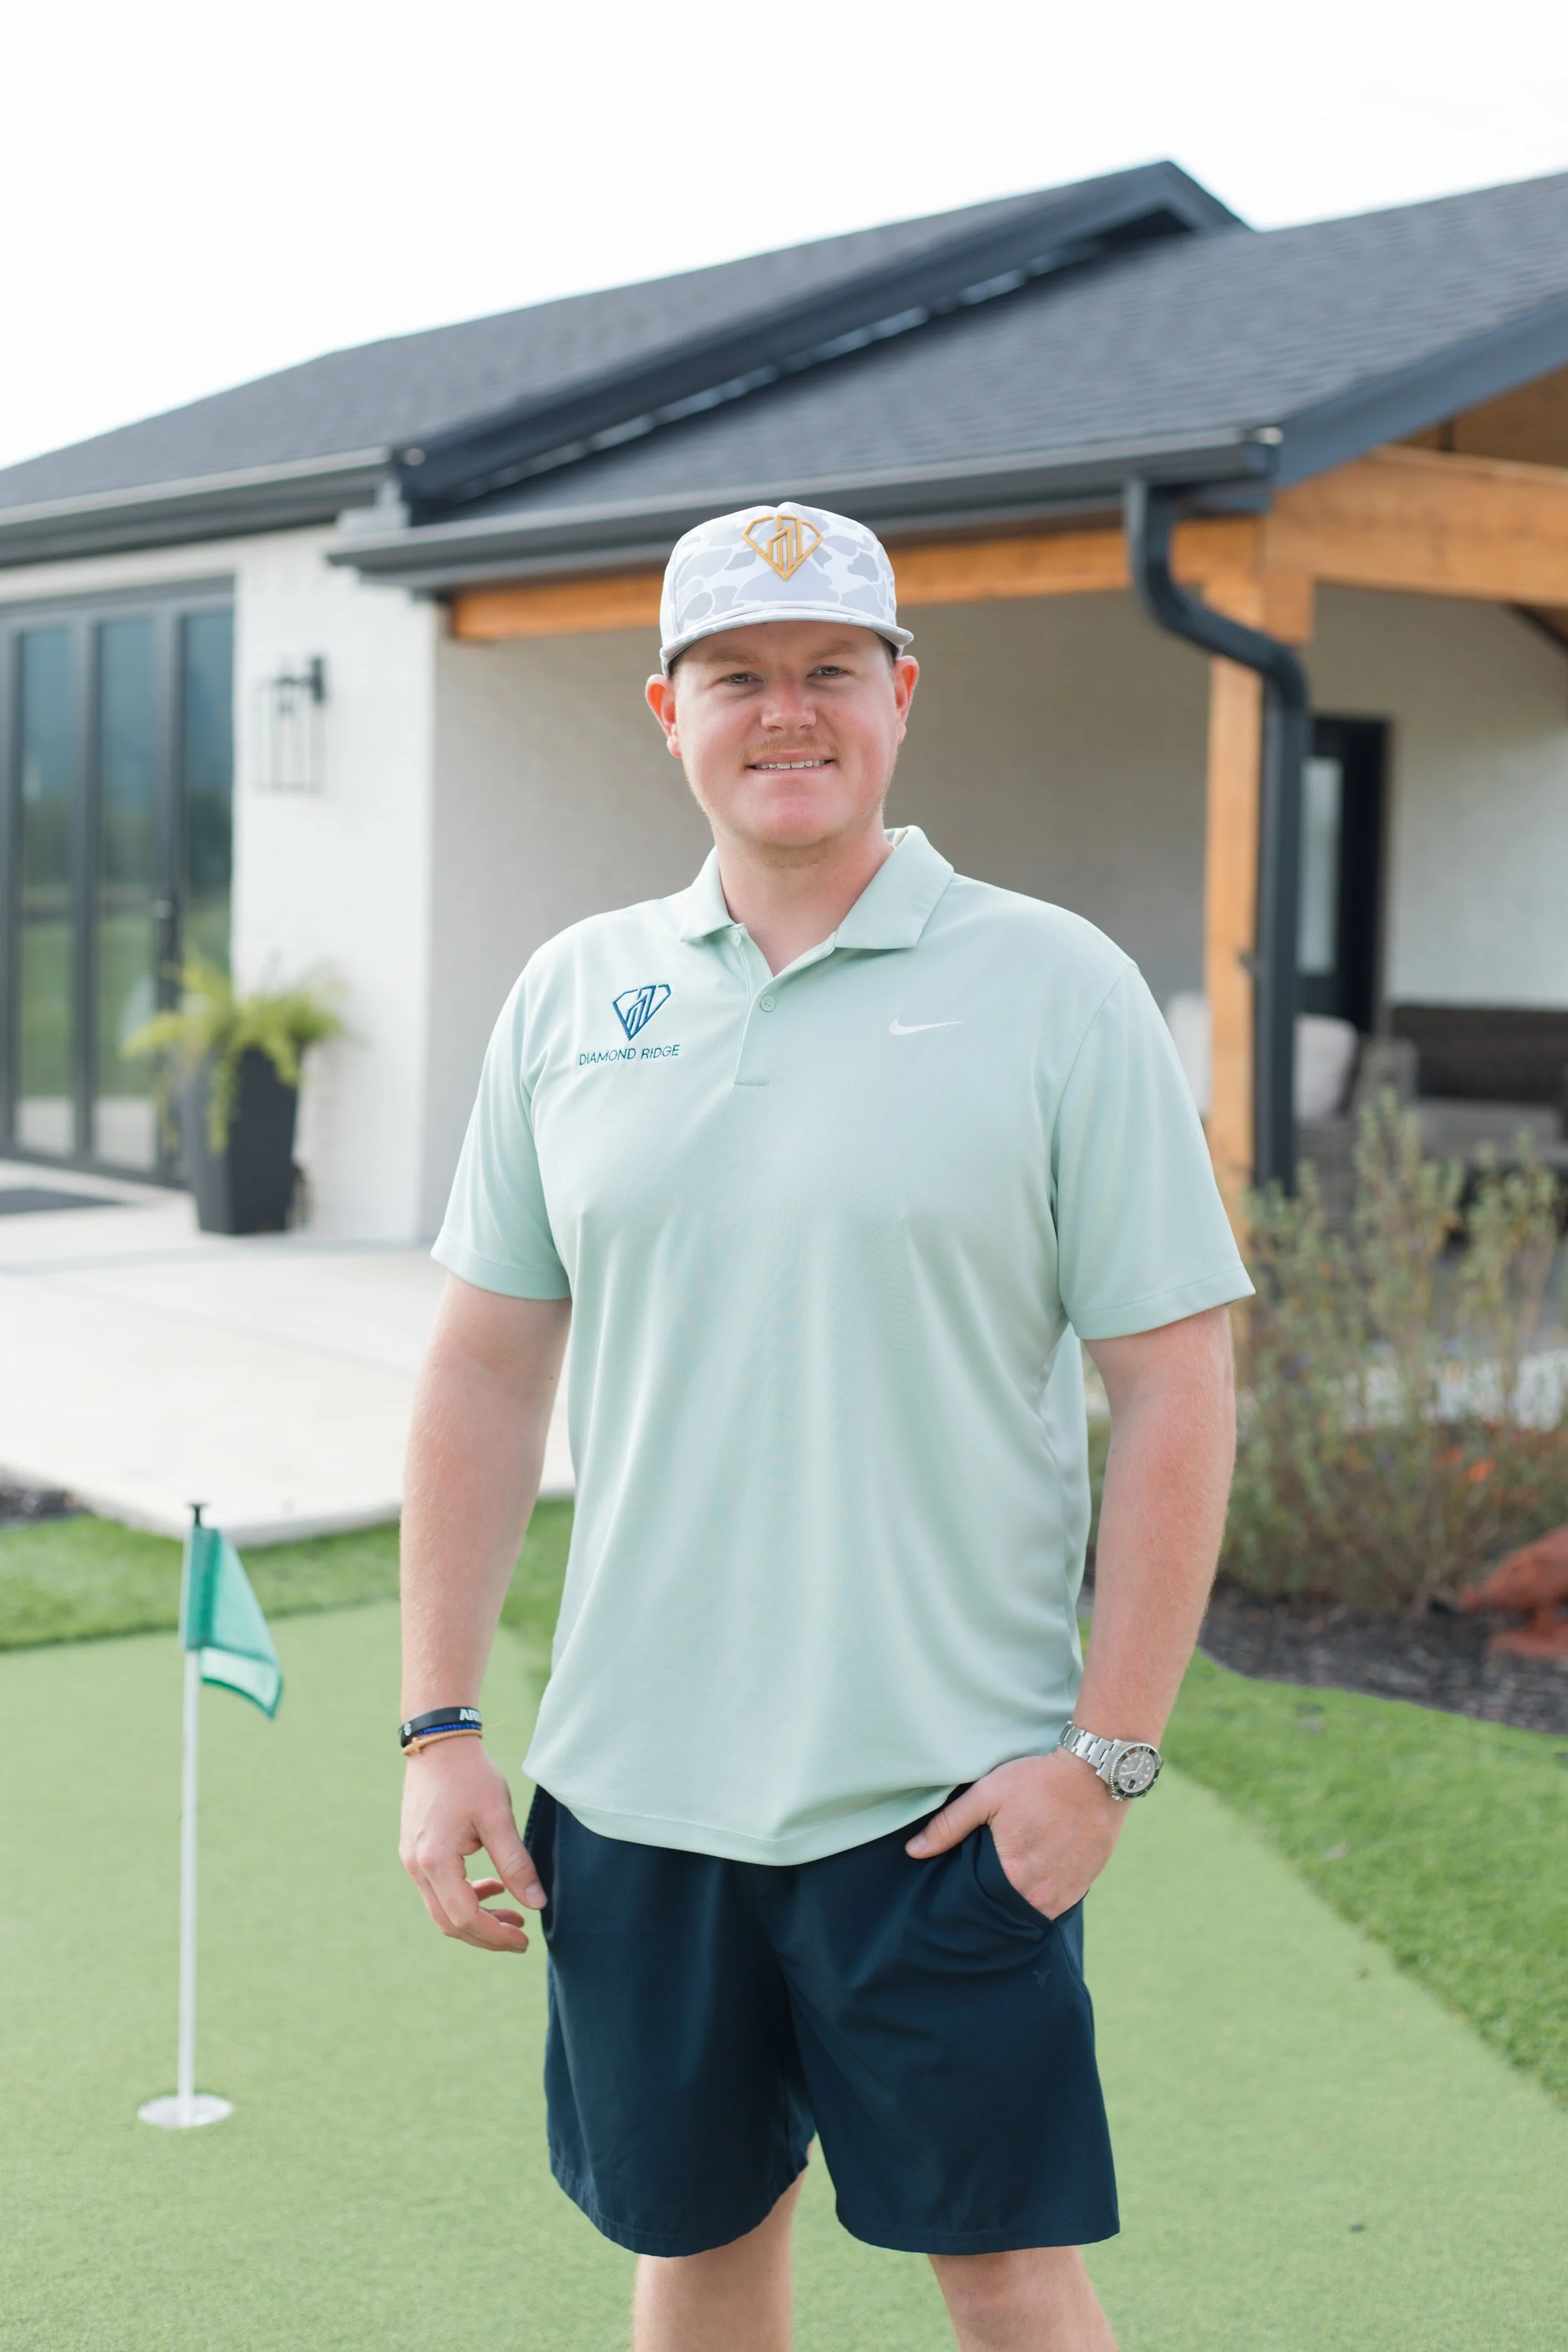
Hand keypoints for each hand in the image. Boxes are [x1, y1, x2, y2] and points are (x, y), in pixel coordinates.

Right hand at [399, 1738, 544, 1952]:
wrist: (439, 1743)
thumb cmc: (470, 1775)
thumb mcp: (498, 1817)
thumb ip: (516, 1863)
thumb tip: (536, 1903)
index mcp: (436, 1860)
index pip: (465, 1916)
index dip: (495, 1934)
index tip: (524, 1939)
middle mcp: (417, 1866)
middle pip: (450, 1922)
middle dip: (486, 1934)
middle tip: (521, 1934)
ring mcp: (412, 1860)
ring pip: (442, 1910)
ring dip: (476, 1917)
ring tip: (512, 1913)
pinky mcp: (415, 1852)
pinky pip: (438, 1890)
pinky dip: (464, 1897)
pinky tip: (491, 1886)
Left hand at [905, 1750, 1124, 1919]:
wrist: (1096, 1774)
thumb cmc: (1038, 1781)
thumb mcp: (987, 1795)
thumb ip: (949, 1825)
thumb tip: (913, 1851)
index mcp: (1012, 1875)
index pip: (981, 1908)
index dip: (969, 1905)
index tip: (960, 1897)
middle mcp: (1040, 1893)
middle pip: (1008, 1914)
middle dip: (994, 1909)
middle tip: (982, 1894)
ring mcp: (1066, 1892)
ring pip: (1035, 1912)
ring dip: (1021, 1904)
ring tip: (1007, 1888)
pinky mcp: (1085, 1884)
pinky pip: (1058, 1904)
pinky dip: (1044, 1897)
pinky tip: (1034, 1880)